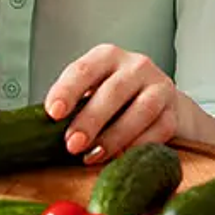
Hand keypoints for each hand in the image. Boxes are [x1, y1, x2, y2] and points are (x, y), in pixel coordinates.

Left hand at [43, 43, 214, 164]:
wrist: (163, 103)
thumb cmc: (116, 99)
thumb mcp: (93, 92)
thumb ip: (74, 104)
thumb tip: (39, 129)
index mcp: (107, 56)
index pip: (84, 69)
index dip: (67, 90)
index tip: (53, 113)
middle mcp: (135, 65)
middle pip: (112, 91)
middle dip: (90, 119)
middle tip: (72, 144)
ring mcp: (159, 86)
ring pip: (140, 110)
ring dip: (114, 136)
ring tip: (92, 156)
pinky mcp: (175, 111)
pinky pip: (159, 130)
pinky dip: (138, 146)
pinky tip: (121, 158)